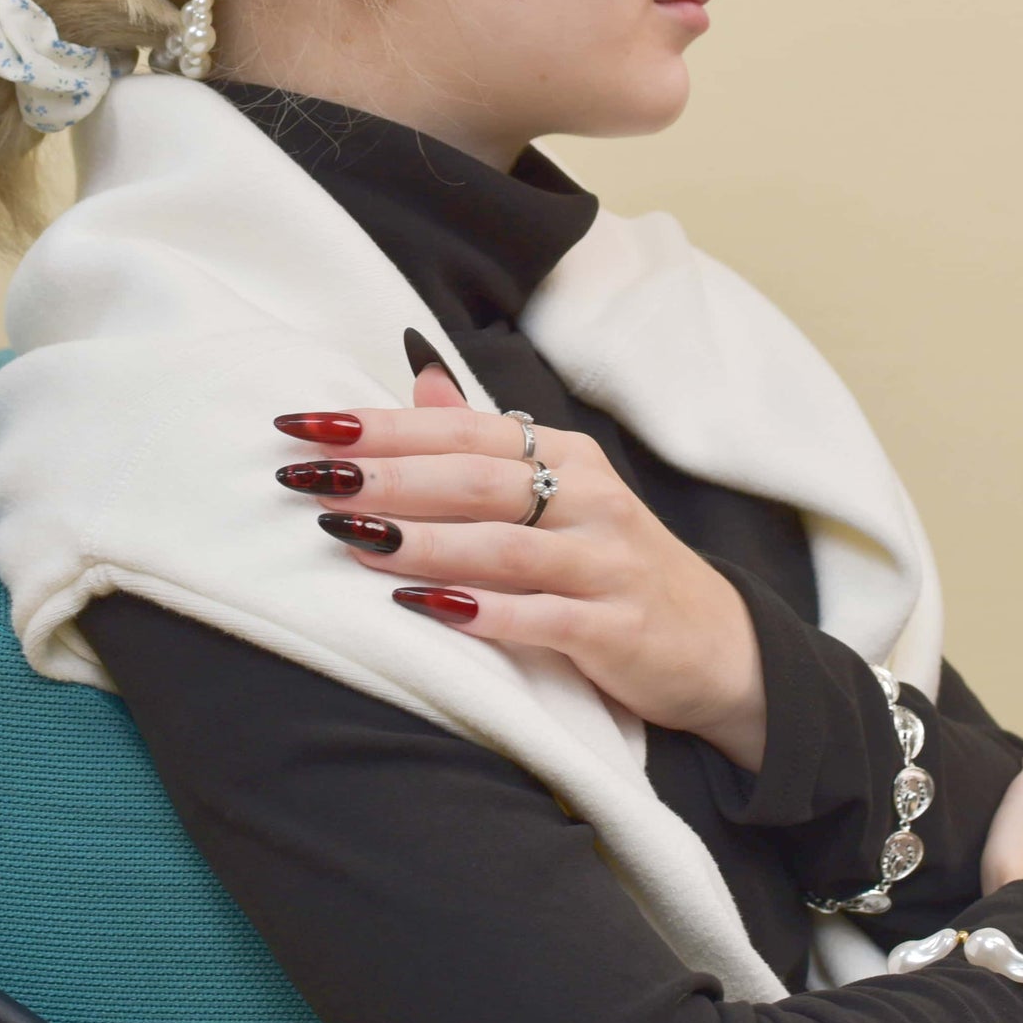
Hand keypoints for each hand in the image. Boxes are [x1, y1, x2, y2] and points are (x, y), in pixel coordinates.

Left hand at [272, 361, 769, 770]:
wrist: (716, 644)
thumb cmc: (611, 563)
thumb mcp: (559, 493)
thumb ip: (484, 442)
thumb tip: (419, 377)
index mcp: (567, 456)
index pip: (463, 431)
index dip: (383, 426)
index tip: (307, 426)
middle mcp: (590, 497)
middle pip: (477, 480)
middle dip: (387, 477)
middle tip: (310, 479)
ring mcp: (607, 562)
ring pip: (504, 545)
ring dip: (423, 541)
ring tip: (351, 537)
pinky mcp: (618, 628)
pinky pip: (543, 616)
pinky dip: (484, 611)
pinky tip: (427, 609)